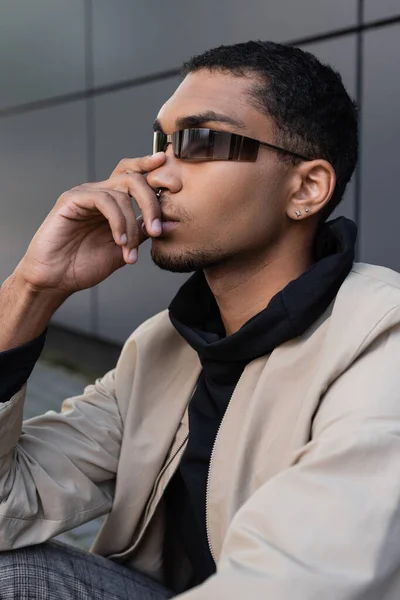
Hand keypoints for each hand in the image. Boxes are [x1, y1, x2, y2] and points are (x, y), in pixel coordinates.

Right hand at [14, 153, 165, 295]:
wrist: (56, 279)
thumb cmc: (84, 265)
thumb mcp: (124, 249)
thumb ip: (143, 233)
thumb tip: (170, 222)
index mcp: (112, 202)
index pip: (134, 176)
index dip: (151, 169)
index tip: (172, 174)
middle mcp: (99, 194)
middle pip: (133, 178)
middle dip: (151, 202)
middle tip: (157, 230)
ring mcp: (85, 194)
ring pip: (121, 192)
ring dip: (132, 224)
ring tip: (130, 250)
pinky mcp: (71, 200)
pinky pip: (103, 200)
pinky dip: (117, 221)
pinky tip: (119, 241)